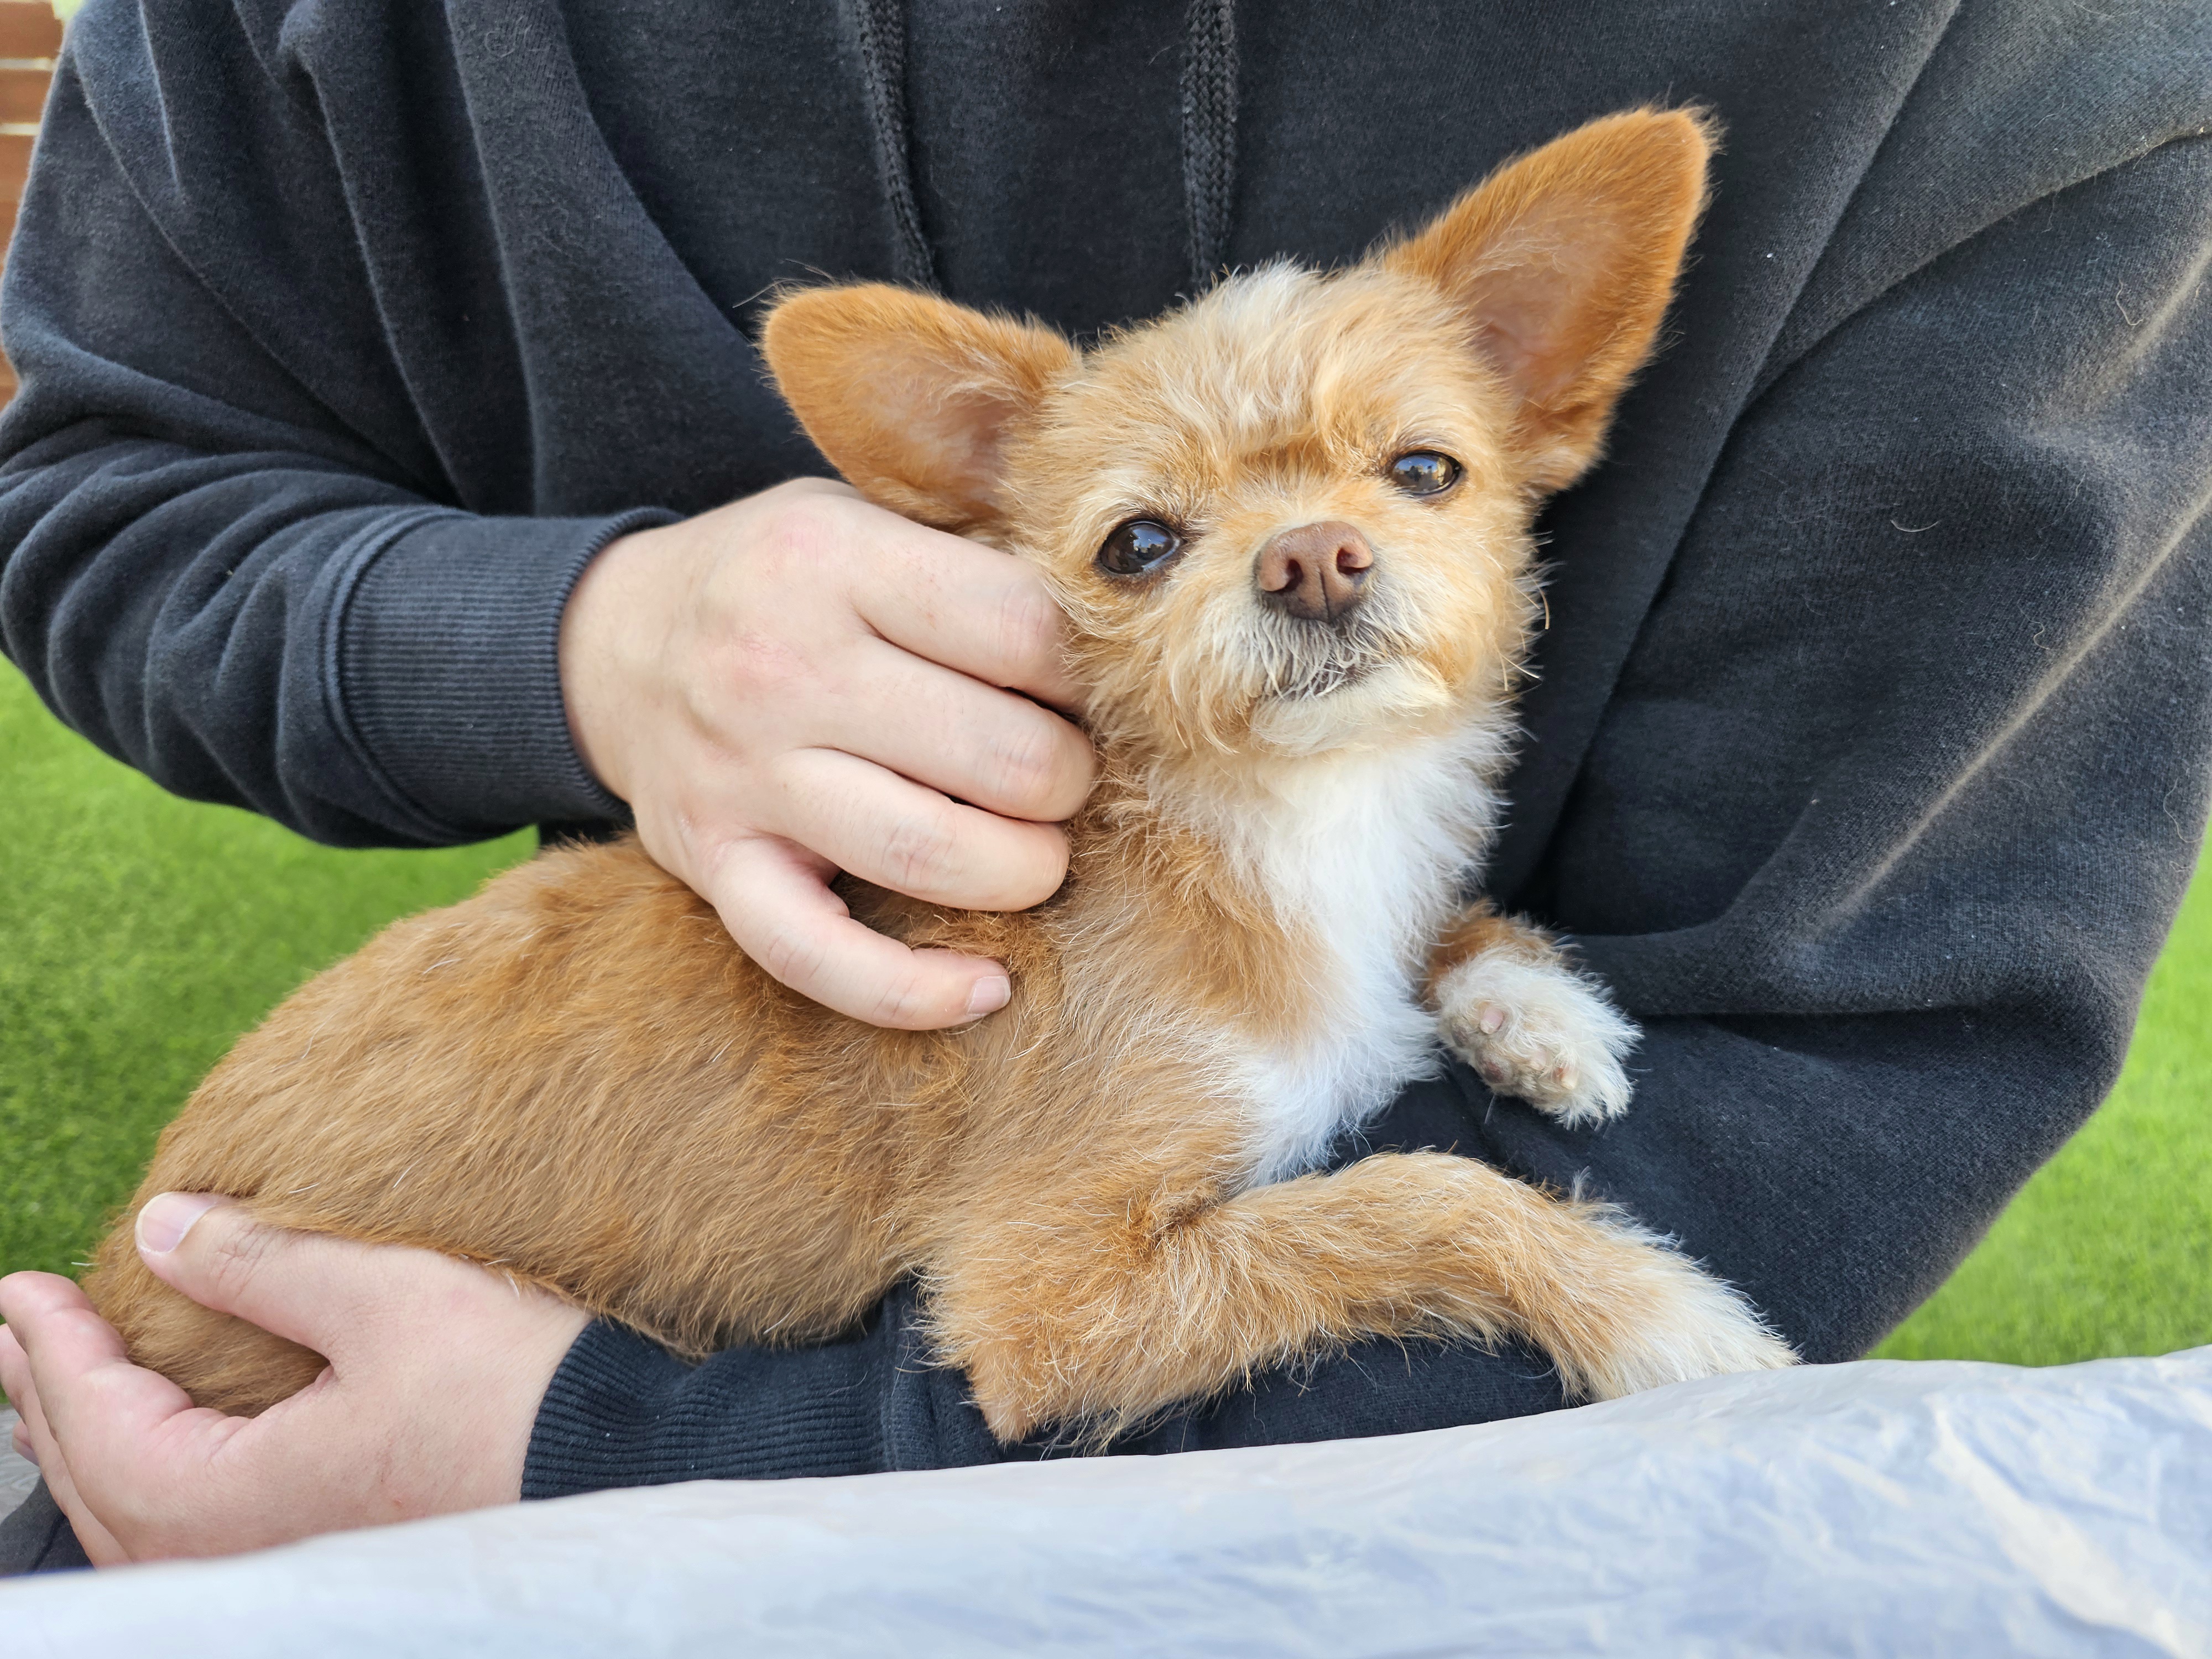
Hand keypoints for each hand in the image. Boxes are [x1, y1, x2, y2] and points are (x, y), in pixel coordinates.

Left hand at [0, 1193, 588, 1564]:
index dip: (54, 1349)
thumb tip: (163, 1227)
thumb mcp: (386, 1297)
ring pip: (140, 1524)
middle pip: (101, 1484)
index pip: (102, 1423)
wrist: (618, 1459)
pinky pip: (191, 1537)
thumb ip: (264, 1264)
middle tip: (10, 1333)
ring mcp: (290, 1561)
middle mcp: (246, 1551)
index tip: (21, 1285)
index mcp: (238, 1498)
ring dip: (89, 1448)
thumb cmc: (511, 1387)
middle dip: (46, 1402)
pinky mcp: (331, 1552)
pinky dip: (147, 1486)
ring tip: (59, 1394)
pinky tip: (158, 1456)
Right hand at [559, 478, 1094, 1029]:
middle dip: (1067, 779)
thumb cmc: (780, 583)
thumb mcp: (862, 520)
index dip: (1087, 673)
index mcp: (832, 562)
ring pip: (929, 853)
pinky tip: (986, 987)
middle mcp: (780, 667)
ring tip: (1036, 853)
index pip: (1022, 630)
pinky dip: (913, 991)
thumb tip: (1125, 636)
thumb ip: (972, 565)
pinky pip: (818, 958)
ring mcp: (741, 776)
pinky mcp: (711, 864)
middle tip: (1064, 775)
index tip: (1088, 690)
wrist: (612, 641)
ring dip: (1023, 870)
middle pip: (997, 753)